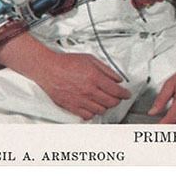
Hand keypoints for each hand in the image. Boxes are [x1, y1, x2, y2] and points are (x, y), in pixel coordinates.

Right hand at [0, 34, 130, 119]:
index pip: (116, 91)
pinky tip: (93, 106)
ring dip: (106, 106)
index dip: (124, 94)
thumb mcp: (90, 59)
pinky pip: (87, 116)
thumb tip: (118, 78)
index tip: (127, 94)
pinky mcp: (71, 107)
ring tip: (105, 100)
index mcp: (94, 77)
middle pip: (110, 102)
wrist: (48, 69)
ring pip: (100, 110)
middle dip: (117, 100)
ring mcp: (80, 100)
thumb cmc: (67, 62)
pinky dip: (93, 113)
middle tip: (118, 96)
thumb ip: (106, 69)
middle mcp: (88, 91)